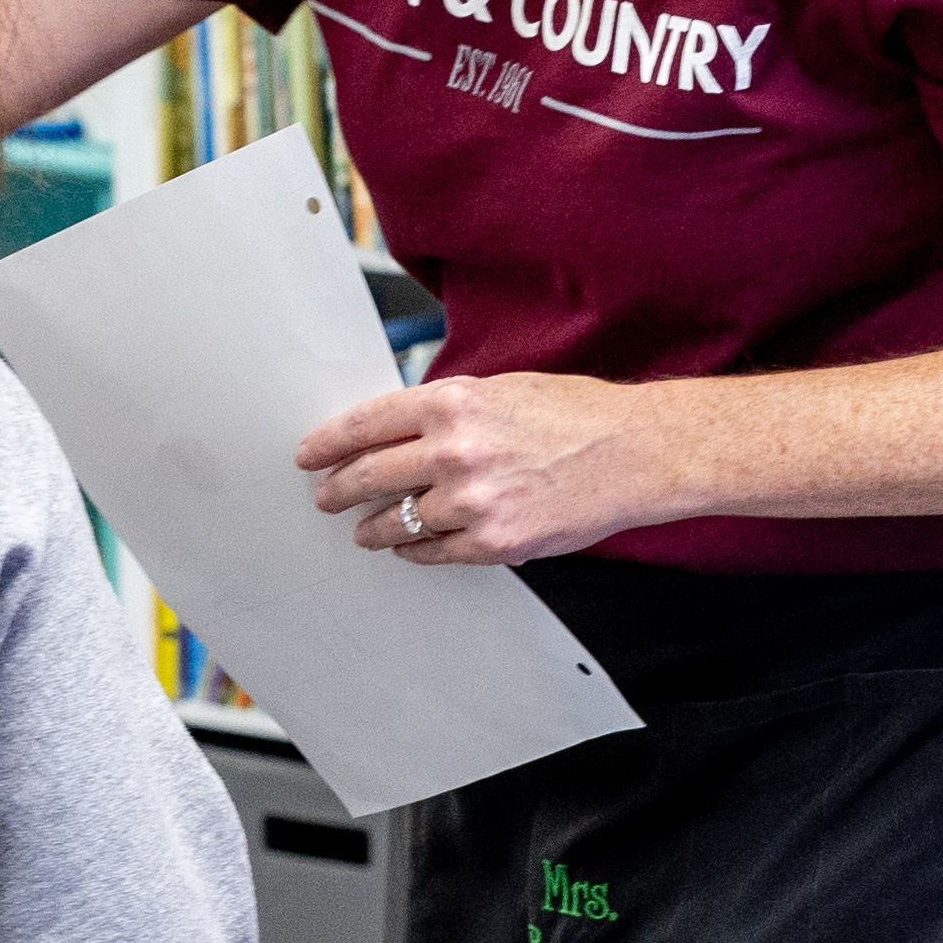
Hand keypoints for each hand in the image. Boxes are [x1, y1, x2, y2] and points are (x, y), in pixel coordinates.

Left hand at [297, 373, 687, 566]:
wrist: (633, 452)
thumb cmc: (573, 414)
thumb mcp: (498, 390)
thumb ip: (444, 411)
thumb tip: (395, 432)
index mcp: (452, 402)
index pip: (365, 424)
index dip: (327, 442)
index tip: (308, 456)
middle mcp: (455, 450)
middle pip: (369, 474)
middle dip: (337, 489)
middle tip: (324, 497)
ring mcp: (474, 500)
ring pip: (397, 520)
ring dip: (371, 527)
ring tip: (362, 530)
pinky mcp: (497, 540)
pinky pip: (435, 552)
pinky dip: (414, 551)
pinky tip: (407, 547)